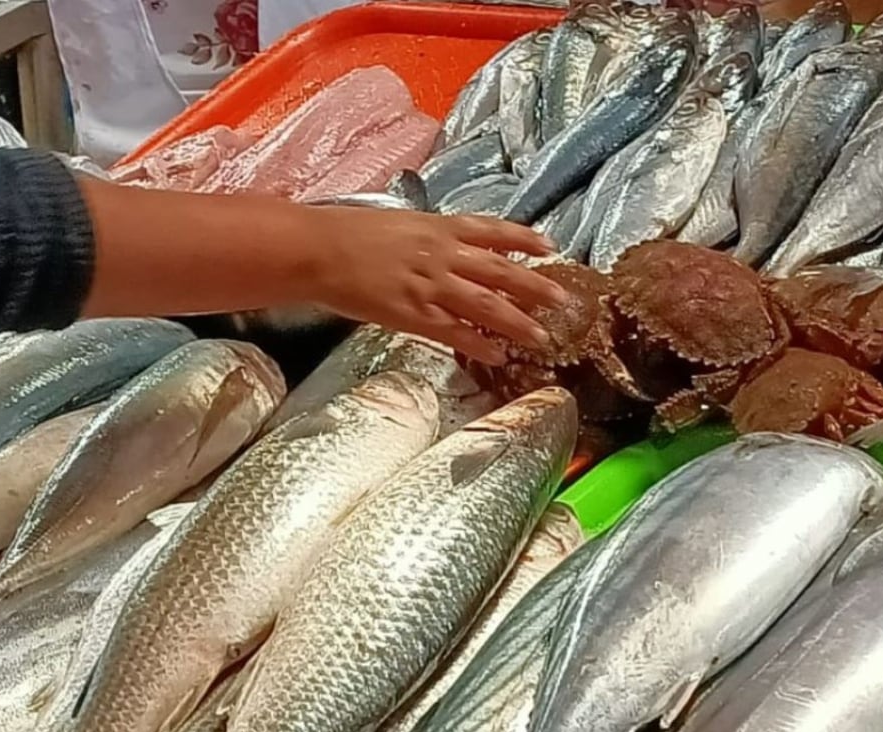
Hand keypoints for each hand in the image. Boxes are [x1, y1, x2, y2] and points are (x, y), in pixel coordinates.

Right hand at [304, 208, 566, 364]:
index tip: (550, 246)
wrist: (318, 250)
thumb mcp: (395, 224)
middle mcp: (442, 254)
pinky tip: (498, 356)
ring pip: (487, 305)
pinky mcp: (414, 314)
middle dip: (536, 286)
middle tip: (564, 300)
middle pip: (502, 271)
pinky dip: (479, 344)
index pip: (492, 230)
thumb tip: (439, 245)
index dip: (524, 238)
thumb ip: (424, 237)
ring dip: (518, 321)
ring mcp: (431, 285)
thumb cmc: (346, 233)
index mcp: (438, 227)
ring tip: (542, 336)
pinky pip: (455, 332)